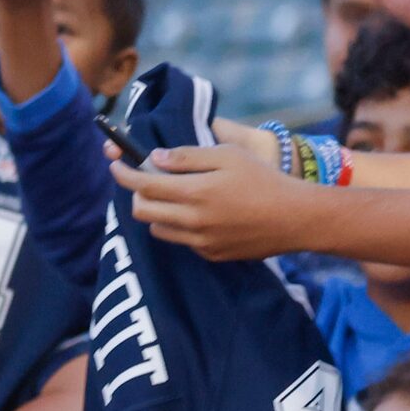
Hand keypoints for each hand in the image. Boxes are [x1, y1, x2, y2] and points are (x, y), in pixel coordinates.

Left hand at [113, 143, 328, 260]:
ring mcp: (201, 242)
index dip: (123, 173)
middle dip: (136, 194)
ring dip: (157, 212)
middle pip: (142, 212)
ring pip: (158, 229)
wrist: (294, 218)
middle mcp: (193, 221)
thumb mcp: (227, 155)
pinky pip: (182, 241)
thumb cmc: (263, 179)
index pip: (143, 185)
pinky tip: (201, 213)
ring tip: (176, 196)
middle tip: (146, 180)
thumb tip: (155, 159)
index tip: (115, 163)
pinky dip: (180, 226)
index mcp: (195, 192)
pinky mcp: (211, 255)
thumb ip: (187, 157)